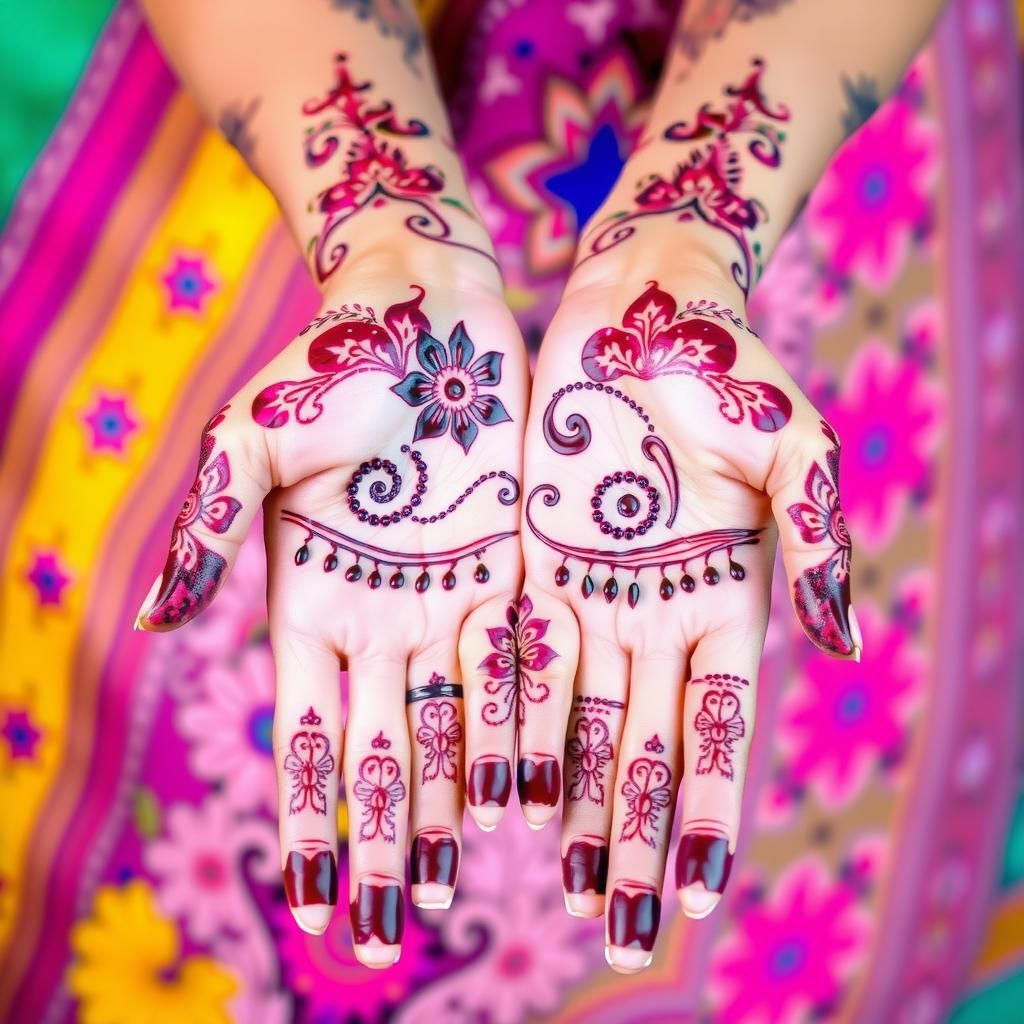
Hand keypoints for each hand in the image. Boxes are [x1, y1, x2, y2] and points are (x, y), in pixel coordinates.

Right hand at [136, 262, 527, 966]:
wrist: (428, 307)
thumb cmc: (332, 364)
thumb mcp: (255, 441)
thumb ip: (212, 529)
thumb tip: (151, 618)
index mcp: (310, 595)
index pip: (309, 731)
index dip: (309, 815)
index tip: (308, 899)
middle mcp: (381, 612)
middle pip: (379, 750)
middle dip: (376, 842)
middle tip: (380, 937)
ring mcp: (447, 595)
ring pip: (449, 725)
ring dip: (446, 808)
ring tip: (444, 893)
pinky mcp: (511, 565)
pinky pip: (513, 664)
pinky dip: (515, 731)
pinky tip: (522, 798)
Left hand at [520, 266, 858, 971]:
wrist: (639, 310)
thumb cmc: (726, 367)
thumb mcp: (788, 443)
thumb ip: (816, 536)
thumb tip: (844, 644)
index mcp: (721, 593)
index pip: (716, 724)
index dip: (706, 804)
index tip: (693, 889)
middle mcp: (653, 610)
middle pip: (643, 744)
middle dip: (633, 835)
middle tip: (618, 927)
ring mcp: (589, 591)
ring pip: (577, 718)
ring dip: (572, 802)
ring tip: (562, 885)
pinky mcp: (529, 560)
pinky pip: (516, 655)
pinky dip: (509, 723)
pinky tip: (495, 789)